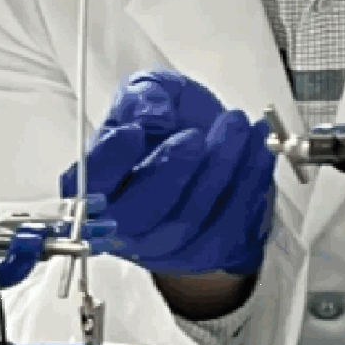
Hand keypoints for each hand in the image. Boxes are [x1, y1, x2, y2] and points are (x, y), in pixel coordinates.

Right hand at [60, 71, 274, 277]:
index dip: (107, 163)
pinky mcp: (207, 251)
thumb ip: (144, 95)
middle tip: (196, 135)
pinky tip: (259, 148)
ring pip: (187, 219)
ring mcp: (165, 244)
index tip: (133, 132)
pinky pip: (228, 224)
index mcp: (97, 185)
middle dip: (170, 170)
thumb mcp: (155, 93)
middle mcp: (123, 224)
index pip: (85, 187)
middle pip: (136, 214)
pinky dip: (249, 182)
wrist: (218, 152)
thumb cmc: (176, 125)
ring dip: (218, 170)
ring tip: (238, 127)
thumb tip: (150, 117)